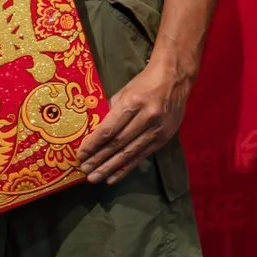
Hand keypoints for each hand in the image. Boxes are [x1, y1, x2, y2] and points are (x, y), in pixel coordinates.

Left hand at [78, 56, 193, 183]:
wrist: (176, 77)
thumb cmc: (146, 82)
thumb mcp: (125, 92)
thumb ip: (112, 112)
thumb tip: (95, 132)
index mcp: (134, 102)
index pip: (109, 129)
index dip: (93, 144)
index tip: (80, 155)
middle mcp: (147, 117)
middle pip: (118, 143)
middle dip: (99, 159)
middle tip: (84, 170)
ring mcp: (158, 129)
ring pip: (129, 153)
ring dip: (110, 167)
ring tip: (94, 178)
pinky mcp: (165, 138)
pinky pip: (142, 156)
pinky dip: (126, 168)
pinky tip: (113, 178)